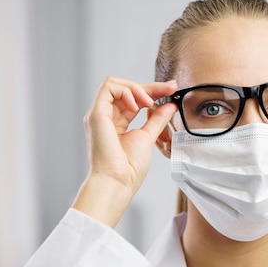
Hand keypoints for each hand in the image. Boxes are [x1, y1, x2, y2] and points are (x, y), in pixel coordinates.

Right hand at [72, 76, 176, 226]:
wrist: (117, 182)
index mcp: (116, 123)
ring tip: (150, 102)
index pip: (133, 100)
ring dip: (137, 88)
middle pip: (125, 89)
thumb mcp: (148, 137)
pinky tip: (138, 104)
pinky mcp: (96, 115)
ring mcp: (99, 115)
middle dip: (149, 86)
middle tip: (169, 88)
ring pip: (115, 84)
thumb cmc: (128, 169)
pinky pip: (109, 88)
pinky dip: (127, 91)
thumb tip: (169, 105)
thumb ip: (157, 120)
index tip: (171, 90)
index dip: (152, 92)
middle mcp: (105, 117)